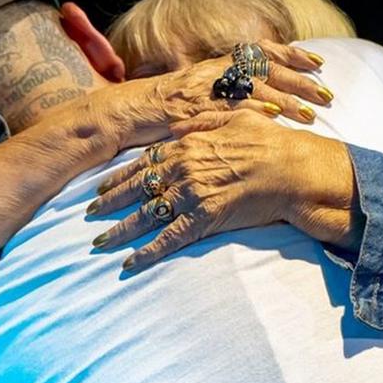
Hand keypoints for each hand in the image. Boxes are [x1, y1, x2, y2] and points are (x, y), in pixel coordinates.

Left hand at [87, 110, 361, 270]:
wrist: (293, 169)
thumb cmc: (270, 142)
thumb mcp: (234, 118)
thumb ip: (203, 121)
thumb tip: (179, 125)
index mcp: (187, 143)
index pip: (143, 162)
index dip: (120, 176)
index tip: (102, 185)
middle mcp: (182, 168)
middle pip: (136, 188)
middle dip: (109, 202)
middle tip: (89, 214)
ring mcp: (191, 194)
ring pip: (145, 215)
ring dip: (120, 231)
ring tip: (99, 242)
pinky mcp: (204, 219)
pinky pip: (169, 239)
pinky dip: (147, 253)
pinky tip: (130, 263)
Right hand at [90, 40, 334, 151]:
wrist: (124, 114)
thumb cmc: (159, 108)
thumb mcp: (196, 93)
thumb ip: (224, 91)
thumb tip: (256, 96)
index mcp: (217, 64)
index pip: (261, 51)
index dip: (292, 54)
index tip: (319, 61)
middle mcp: (214, 71)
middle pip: (266, 69)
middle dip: (300, 80)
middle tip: (328, 93)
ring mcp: (205, 90)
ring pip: (255, 90)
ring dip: (286, 101)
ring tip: (311, 113)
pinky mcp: (196, 109)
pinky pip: (229, 109)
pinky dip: (254, 112)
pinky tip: (275, 119)